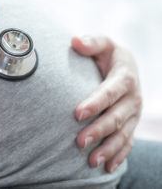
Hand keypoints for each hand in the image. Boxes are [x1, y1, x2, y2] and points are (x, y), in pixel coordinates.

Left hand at [72, 36, 141, 172]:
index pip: (110, 92)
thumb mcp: (104, 44)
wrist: (126, 67)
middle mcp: (132, 97)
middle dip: (99, 130)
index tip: (77, 113)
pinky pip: (128, 142)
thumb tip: (74, 40)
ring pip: (123, 134)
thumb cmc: (109, 55)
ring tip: (91, 161)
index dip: (95, 103)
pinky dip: (118, 155)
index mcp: (125, 77)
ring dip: (108, 148)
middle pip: (116, 117)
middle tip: (79, 141)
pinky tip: (107, 167)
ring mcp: (133, 113)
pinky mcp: (131, 124)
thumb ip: (92, 42)